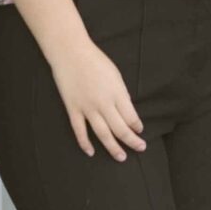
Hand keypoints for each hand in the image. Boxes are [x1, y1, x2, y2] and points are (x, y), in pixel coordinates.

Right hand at [49, 38, 144, 159]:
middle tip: (140, 148)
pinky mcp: (72, 108)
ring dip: (113, 148)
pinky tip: (91, 152)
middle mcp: (104, 103)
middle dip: (132, 141)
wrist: (70, 52)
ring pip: (102, 134)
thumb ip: (121, 95)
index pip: (131, 118)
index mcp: (118, 93)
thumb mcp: (116, 76)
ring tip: (121, 157)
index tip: (140, 131)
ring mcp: (87, 107)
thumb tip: (127, 112)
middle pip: (121, 129)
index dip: (137, 127)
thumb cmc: (96, 61)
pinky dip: (85, 143)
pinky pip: (79, 130)